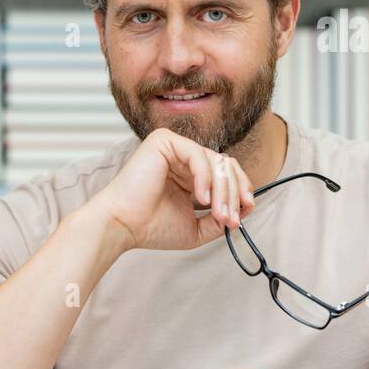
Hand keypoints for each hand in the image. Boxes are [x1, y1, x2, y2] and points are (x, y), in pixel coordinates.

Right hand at [89, 128, 255, 251]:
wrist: (122, 226)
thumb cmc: (151, 228)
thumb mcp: (197, 227)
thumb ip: (220, 218)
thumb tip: (245, 209)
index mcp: (189, 174)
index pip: (225, 173)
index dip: (240, 191)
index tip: (244, 213)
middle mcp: (182, 157)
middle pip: (226, 165)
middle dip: (235, 194)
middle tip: (232, 219)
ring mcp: (174, 147)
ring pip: (216, 162)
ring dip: (224, 191)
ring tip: (219, 215)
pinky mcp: (164, 141)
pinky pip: (198, 155)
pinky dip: (205, 179)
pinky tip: (201, 199)